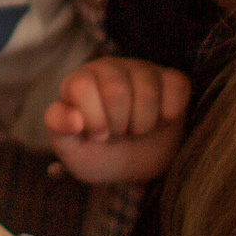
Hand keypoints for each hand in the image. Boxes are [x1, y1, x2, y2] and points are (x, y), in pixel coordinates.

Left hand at [44, 57, 189, 185]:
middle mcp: (109, 68)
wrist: (139, 166)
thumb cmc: (101, 153)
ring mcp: (141, 70)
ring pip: (147, 89)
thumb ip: (59, 131)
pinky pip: (177, 85)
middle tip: (120, 132)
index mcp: (79, 82)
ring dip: (144, 123)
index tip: (98, 135)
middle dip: (119, 124)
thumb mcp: (73, 151)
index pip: (81, 85)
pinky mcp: (171, 79)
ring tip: (138, 128)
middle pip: (116, 89)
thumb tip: (71, 117)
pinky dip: (171, 111)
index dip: (93, 118)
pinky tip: (162, 119)